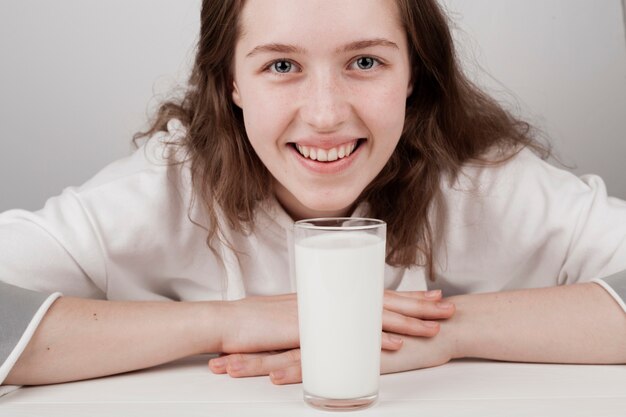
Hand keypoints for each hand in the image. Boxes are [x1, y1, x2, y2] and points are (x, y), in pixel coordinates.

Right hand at [212, 290, 454, 380]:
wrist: (228, 323)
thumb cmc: (256, 323)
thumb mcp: (294, 318)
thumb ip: (319, 322)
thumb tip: (339, 330)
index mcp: (331, 297)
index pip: (374, 292)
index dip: (404, 295)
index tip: (428, 296)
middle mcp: (331, 300)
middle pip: (382, 300)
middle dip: (417, 305)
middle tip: (445, 306)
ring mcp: (324, 314)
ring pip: (372, 315)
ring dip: (407, 321)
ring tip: (434, 325)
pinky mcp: (313, 331)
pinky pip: (348, 334)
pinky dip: (374, 338)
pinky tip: (395, 343)